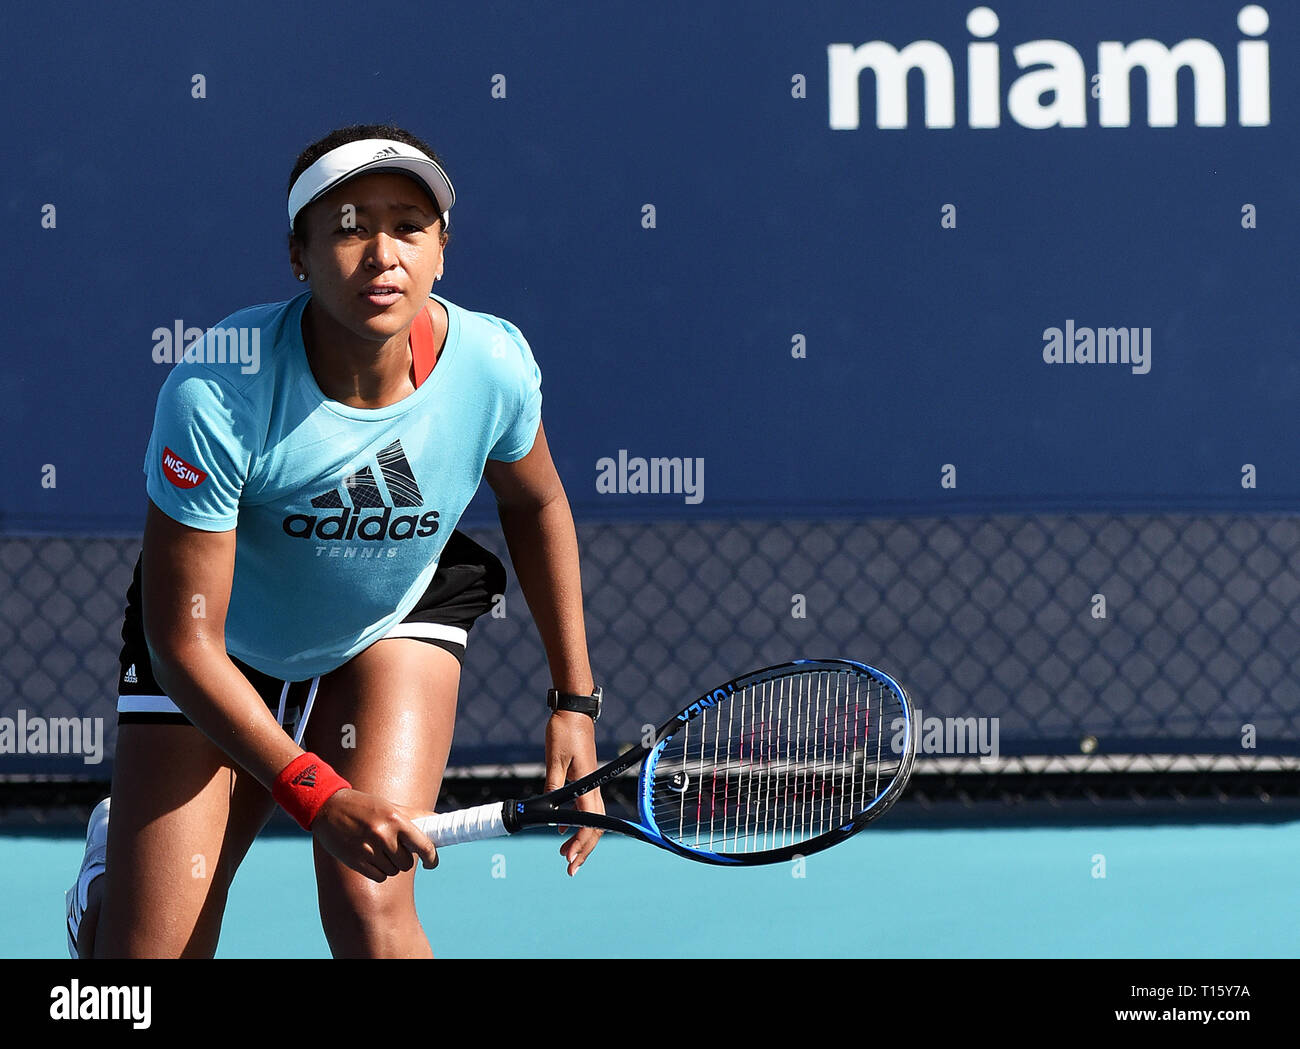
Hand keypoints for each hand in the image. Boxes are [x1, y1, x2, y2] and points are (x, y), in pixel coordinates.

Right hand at [310, 788, 439, 881]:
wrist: (329, 807)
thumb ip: (416, 816)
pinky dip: (379, 871)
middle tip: (394, 848)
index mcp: (396, 819)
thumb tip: (439, 821)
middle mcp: (384, 835)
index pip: (424, 846)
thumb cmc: (365, 806)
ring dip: (390, 864)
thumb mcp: (391, 807)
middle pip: (408, 863)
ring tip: (379, 848)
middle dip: (404, 858)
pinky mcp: (356, 862)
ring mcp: (369, 850)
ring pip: (393, 871)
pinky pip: (379, 876)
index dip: (432, 858)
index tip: (432, 864)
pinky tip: (371, 857)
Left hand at [545, 710, 603, 875]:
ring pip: (590, 819)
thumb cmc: (564, 731)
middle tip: (569, 868)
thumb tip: (546, 810)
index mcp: (586, 784)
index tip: (569, 860)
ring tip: (564, 853)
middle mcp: (591, 787)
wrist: (573, 711)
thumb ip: (553, 784)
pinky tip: (562, 829)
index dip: (580, 844)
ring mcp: (589, 784)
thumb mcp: (555, 758)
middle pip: (594, 827)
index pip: (588, 823)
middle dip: (583, 849)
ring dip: (579, 838)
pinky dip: (575, 822)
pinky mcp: (583, 779)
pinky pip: (583, 808)